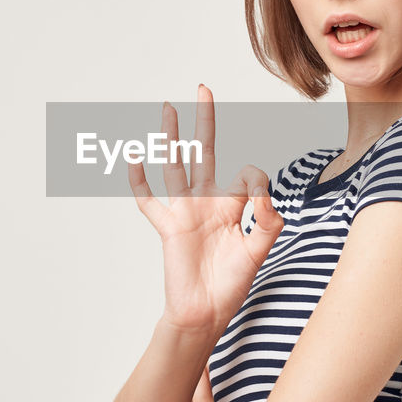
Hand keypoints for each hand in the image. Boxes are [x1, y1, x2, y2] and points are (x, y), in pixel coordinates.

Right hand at [129, 84, 283, 337]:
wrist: (205, 313)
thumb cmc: (231, 284)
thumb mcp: (259, 250)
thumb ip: (267, 219)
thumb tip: (260, 188)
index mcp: (231, 206)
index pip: (245, 175)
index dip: (255, 179)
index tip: (260, 199)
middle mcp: (206, 202)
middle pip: (204, 152)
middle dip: (204, 121)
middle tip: (203, 89)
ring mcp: (184, 212)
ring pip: (175, 165)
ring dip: (171, 137)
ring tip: (167, 108)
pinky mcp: (168, 227)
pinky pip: (149, 201)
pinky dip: (139, 181)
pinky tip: (134, 157)